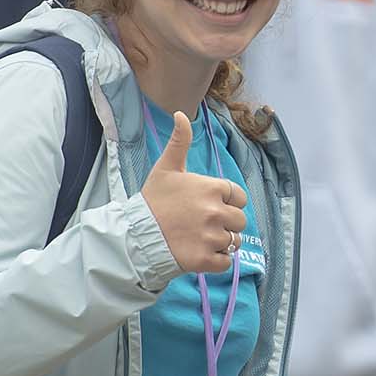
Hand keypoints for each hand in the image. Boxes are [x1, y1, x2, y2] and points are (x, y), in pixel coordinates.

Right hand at [142, 111, 249, 272]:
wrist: (135, 236)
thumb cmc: (152, 201)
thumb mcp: (166, 168)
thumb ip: (179, 141)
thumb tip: (180, 114)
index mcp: (212, 188)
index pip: (238, 196)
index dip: (226, 201)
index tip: (207, 205)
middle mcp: (216, 212)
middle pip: (240, 219)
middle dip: (226, 222)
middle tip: (202, 224)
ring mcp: (212, 237)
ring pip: (234, 240)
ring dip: (222, 241)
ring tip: (199, 238)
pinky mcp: (207, 260)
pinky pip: (227, 261)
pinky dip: (217, 260)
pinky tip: (200, 252)